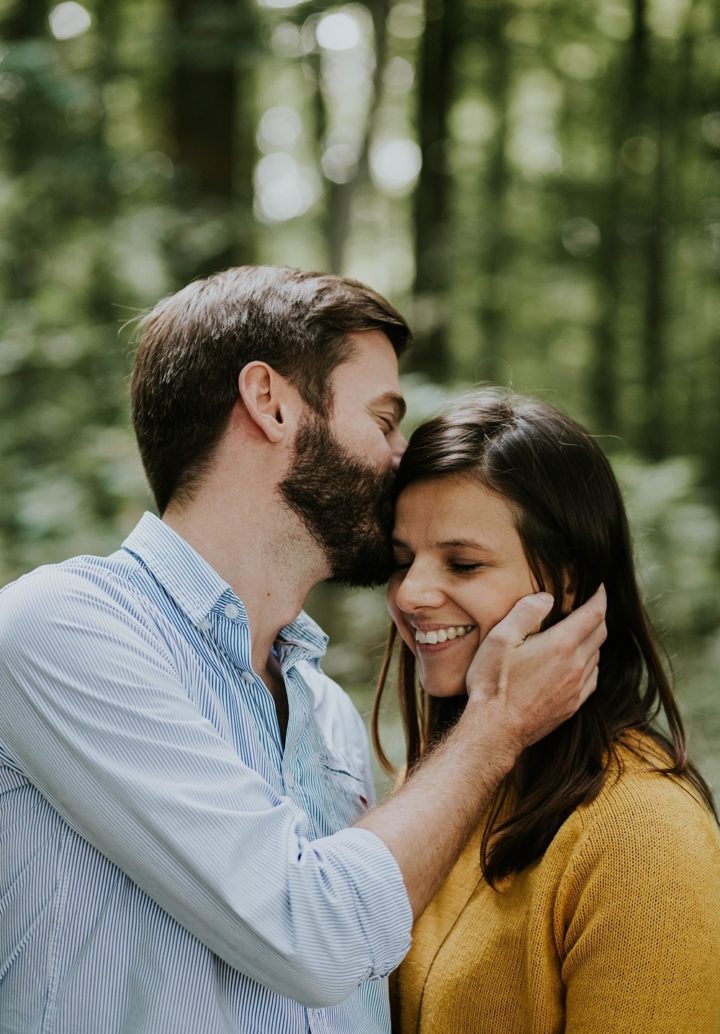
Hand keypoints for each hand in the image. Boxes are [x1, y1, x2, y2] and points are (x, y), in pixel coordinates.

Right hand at [464, 583, 606, 752]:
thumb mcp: (500, 639)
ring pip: (597, 655)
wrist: (495, 731)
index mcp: (561, 645)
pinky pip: (592, 678)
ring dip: (593, 639)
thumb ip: (526, 613)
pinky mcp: (572, 705)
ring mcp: (577, 688)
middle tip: (589, 604)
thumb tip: (547, 598)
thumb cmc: (492, 683)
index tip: (599, 586)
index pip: (594, 613)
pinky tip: (576, 663)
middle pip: (600, 633)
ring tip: (579, 631)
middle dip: (598, 614)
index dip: (600, 596)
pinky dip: (589, 663)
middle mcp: (576, 666)